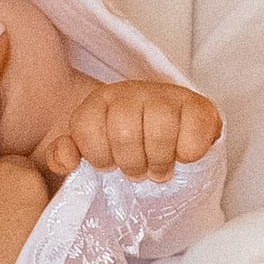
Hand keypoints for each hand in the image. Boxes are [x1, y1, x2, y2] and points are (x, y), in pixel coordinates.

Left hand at [36, 79, 221, 183]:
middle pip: (124, 134)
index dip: (99, 157)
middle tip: (140, 171)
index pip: (87, 129)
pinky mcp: (200, 107)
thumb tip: (66, 159)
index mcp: (100, 101)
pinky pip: (195, 130)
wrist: (170, 140)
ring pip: (159, 132)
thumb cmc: (125, 150)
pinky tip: (184, 157)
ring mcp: (167, 96)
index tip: (110, 164)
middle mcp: (132, 91)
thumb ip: (64, 154)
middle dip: (132, 164)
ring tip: (161, 168)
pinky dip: (189, 152)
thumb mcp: (87, 151)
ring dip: (160, 161)